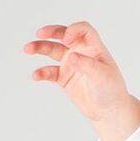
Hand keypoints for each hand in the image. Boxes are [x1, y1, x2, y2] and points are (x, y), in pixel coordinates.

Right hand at [22, 21, 139, 132]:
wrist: (109, 111)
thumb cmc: (112, 90)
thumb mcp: (102, 76)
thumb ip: (86, 65)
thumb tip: (70, 57)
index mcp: (94, 47)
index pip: (83, 29)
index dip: (74, 30)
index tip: (67, 39)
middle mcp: (80, 52)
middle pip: (63, 35)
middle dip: (51, 32)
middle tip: (39, 33)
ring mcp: (71, 64)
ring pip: (52, 51)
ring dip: (40, 48)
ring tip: (27, 49)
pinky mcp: (64, 78)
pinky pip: (50, 72)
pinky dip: (42, 72)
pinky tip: (35, 75)